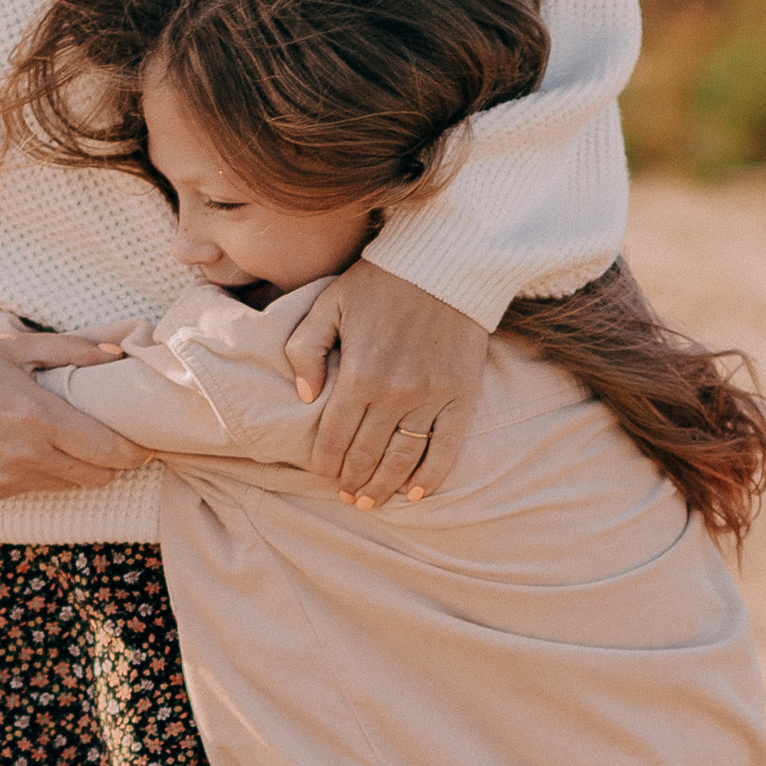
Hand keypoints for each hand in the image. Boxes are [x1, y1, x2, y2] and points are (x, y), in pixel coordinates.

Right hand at [0, 328, 137, 497]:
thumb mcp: (15, 346)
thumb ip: (70, 350)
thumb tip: (116, 354)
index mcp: (38, 416)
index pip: (108, 450)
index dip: (137, 453)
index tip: (150, 445)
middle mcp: (26, 455)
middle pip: (97, 476)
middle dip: (115, 462)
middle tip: (120, 443)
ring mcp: (7, 478)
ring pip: (70, 486)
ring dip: (82, 469)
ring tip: (77, 442)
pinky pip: (37, 488)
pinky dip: (47, 473)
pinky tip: (34, 448)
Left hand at [284, 266, 487, 505]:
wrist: (445, 264)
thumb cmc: (380, 282)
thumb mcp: (328, 305)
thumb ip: (305, 350)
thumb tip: (304, 397)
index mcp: (358, 375)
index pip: (333, 438)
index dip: (324, 464)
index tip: (322, 473)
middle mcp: (394, 394)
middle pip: (365, 456)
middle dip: (351, 482)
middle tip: (346, 495)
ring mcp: (430, 399)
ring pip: (401, 461)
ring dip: (382, 488)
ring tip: (370, 501)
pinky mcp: (461, 397)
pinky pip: (445, 449)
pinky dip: (429, 478)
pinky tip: (414, 494)